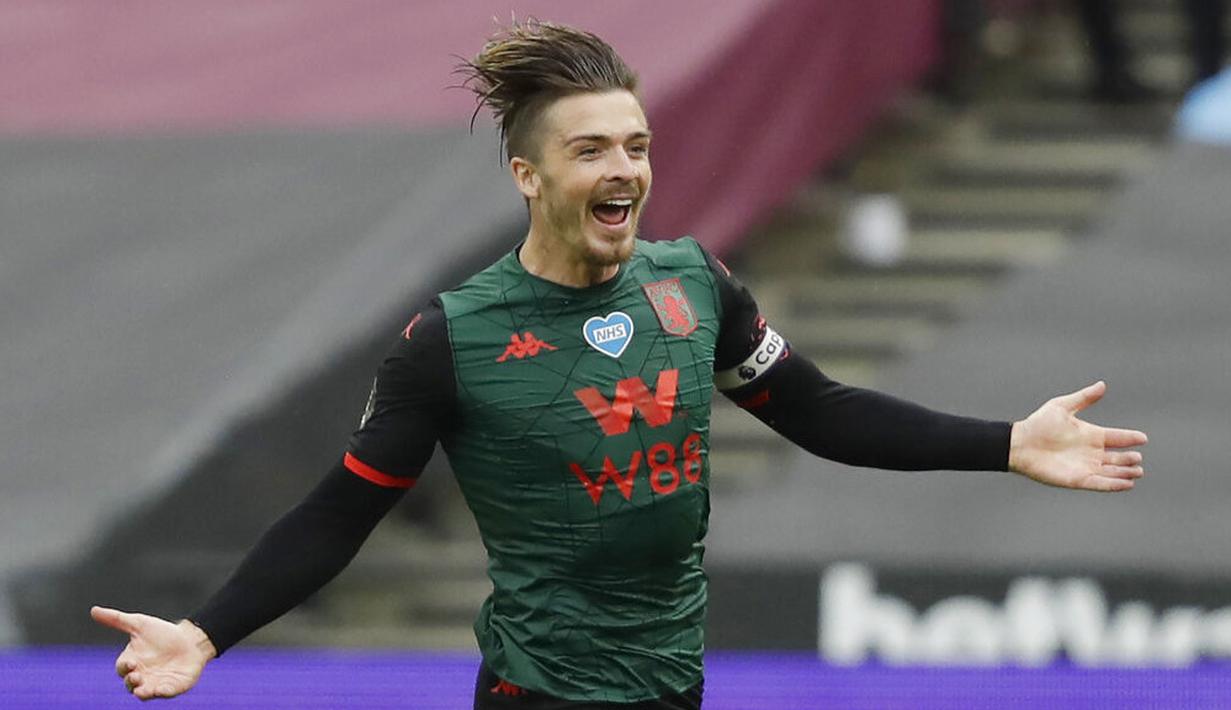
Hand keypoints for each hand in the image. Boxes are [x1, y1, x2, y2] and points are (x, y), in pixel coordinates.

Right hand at [90, 606, 215, 699]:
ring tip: (143, 691)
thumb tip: (93, 610)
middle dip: (131, 682)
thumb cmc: (163, 633)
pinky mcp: (172, 687)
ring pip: (144, 693)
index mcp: (132, 661)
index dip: (124, 667)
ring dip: (142, 692)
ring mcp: (156, 683)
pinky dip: (162, 692)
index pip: (122, 668)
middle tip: (136, 676)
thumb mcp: (140, 624)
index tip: (132, 662)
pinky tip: (162, 689)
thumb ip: (117, 619)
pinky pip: (165, 693)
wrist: (191, 639)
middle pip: (130, 684)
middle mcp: (141, 675)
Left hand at [1009, 381, 1147, 491]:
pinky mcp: (1078, 479)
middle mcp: (1091, 452)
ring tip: (1137, 472)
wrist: (1019, 444)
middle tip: (1137, 459)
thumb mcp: (1062, 407)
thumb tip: (1102, 385)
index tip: (1143, 438)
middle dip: (1129, 460)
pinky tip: (1127, 484)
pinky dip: (1114, 484)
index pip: (1116, 438)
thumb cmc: (1038, 424)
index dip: (1130, 438)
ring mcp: (1085, 466)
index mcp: (1090, 435)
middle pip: (1117, 458)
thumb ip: (1083, 398)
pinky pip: (1100, 484)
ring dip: (1125, 473)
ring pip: (1111, 472)